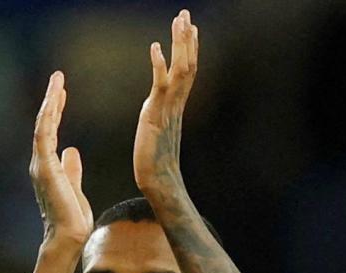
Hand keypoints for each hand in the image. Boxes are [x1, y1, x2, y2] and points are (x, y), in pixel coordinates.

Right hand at [29, 71, 92, 246]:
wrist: (68, 238)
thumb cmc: (72, 219)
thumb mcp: (75, 187)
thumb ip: (71, 169)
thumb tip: (71, 151)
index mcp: (48, 166)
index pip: (50, 131)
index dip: (56, 111)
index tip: (62, 93)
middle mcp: (41, 162)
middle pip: (44, 123)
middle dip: (51, 100)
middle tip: (58, 78)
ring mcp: (41, 165)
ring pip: (42, 125)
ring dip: (50, 103)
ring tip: (57, 82)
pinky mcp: (45, 168)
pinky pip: (44, 136)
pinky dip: (48, 117)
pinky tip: (54, 101)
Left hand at [134, 9, 199, 202]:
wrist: (158, 182)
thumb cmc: (156, 163)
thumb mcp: (157, 131)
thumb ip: (160, 117)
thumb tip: (158, 112)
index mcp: (176, 105)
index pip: (187, 71)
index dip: (190, 48)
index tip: (191, 27)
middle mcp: (176, 103)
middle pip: (187, 64)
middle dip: (187, 38)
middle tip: (186, 13)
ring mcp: (167, 108)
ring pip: (180, 70)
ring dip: (180, 44)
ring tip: (179, 21)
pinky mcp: (155, 114)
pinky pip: (160, 85)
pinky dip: (159, 65)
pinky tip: (155, 47)